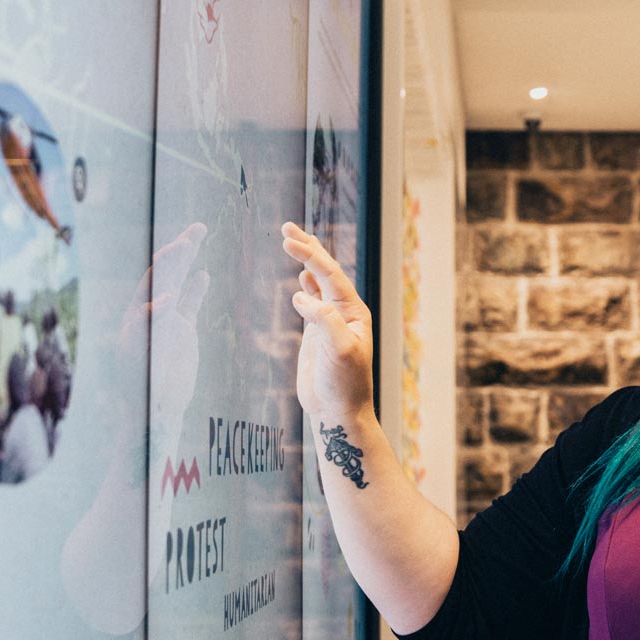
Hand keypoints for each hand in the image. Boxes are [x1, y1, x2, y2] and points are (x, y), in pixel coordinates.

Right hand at [281, 222, 373, 419]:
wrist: (338, 411)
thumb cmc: (344, 384)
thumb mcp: (339, 350)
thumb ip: (324, 320)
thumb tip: (304, 294)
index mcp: (353, 311)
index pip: (330, 274)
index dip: (309, 255)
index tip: (287, 241)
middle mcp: (343, 312)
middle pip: (325, 271)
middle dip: (307, 248)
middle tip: (286, 228)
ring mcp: (329, 321)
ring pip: (318, 283)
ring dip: (306, 262)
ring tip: (294, 241)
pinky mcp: (317, 334)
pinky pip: (312, 302)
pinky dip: (305, 286)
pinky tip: (301, 277)